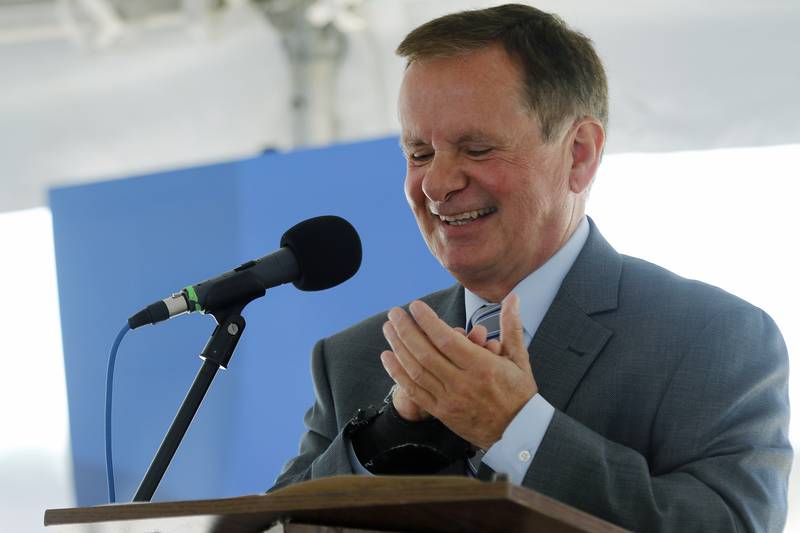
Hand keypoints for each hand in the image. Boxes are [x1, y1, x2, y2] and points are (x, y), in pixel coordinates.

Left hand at [380, 293, 536, 449]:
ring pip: (417, 371)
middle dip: (406, 330)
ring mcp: (449, 399)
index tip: (415, 306)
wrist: (518, 432)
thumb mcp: (519, 358)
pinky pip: (414, 391)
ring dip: (398, 347)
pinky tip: (387, 357)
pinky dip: (398, 374)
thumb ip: (511, 326)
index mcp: (482, 367)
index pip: (447, 340)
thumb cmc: (519, 393)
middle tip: (395, 313)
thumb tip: (512, 297)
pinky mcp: (441, 412)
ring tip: (388, 329)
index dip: (428, 322)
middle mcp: (463, 383)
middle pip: (426, 353)